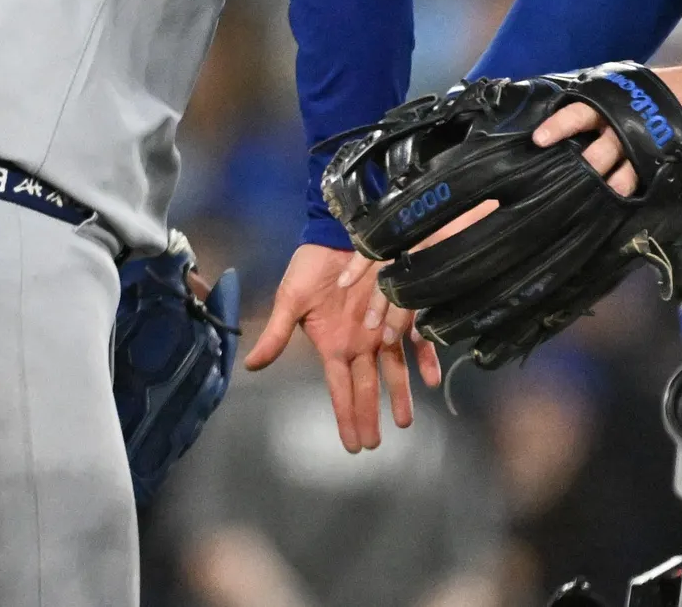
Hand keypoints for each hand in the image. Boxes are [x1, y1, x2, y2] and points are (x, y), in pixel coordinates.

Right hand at [242, 243, 441, 451]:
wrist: (334, 236)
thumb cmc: (310, 268)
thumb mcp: (290, 300)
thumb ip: (277, 334)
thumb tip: (251, 365)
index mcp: (333, 346)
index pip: (340, 389)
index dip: (346, 416)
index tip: (352, 446)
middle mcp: (358, 344)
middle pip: (366, 387)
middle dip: (371, 416)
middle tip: (376, 444)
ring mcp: (379, 329)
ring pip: (392, 369)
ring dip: (400, 394)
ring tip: (405, 421)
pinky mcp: (397, 309)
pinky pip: (413, 337)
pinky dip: (423, 357)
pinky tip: (431, 377)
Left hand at [529, 62, 681, 189]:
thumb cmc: (662, 90)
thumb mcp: (630, 85)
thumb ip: (603, 98)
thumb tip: (565, 110)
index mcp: (613, 103)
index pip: (580, 113)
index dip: (559, 126)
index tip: (539, 140)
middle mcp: (625, 127)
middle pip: (597, 153)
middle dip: (584, 167)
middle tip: (569, 179)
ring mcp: (646, 150)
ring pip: (621, 176)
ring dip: (610, 186)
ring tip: (605, 195)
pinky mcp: (665, 167)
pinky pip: (646, 186)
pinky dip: (635, 194)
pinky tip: (627, 201)